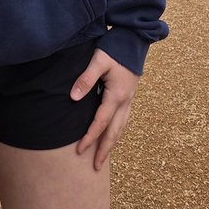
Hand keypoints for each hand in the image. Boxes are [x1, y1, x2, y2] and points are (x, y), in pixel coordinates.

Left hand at [70, 49, 139, 169]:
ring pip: (121, 128)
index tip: (79, 151)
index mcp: (117, 95)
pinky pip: (123, 121)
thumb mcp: (98, 60)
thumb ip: (86, 79)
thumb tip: (73, 98)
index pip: (101, 123)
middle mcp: (125, 102)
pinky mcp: (130, 96)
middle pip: (114, 132)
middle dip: (104, 150)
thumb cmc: (115, 48)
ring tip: (103, 157)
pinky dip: (117, 132)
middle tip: (96, 168)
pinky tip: (112, 135)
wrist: (135, 40)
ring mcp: (130, 100)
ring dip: (112, 144)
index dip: (90, 138)